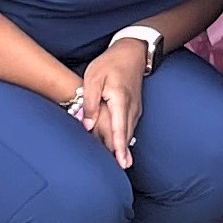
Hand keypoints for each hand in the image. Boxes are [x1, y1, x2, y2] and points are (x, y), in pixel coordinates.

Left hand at [74, 41, 148, 167]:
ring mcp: (135, 108)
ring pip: (128, 132)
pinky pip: (129, 126)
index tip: (121, 162)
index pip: (119, 128)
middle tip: (119, 170)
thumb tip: (87, 125)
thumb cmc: (111, 63)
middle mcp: (131, 107)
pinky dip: (124, 138)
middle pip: (125, 134)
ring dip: (123, 147)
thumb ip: (89, 102)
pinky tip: (120, 148)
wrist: (133, 52)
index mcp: (120, 100)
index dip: (119, 147)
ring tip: (120, 165)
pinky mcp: (134, 107)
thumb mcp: (94, 78)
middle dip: (122, 153)